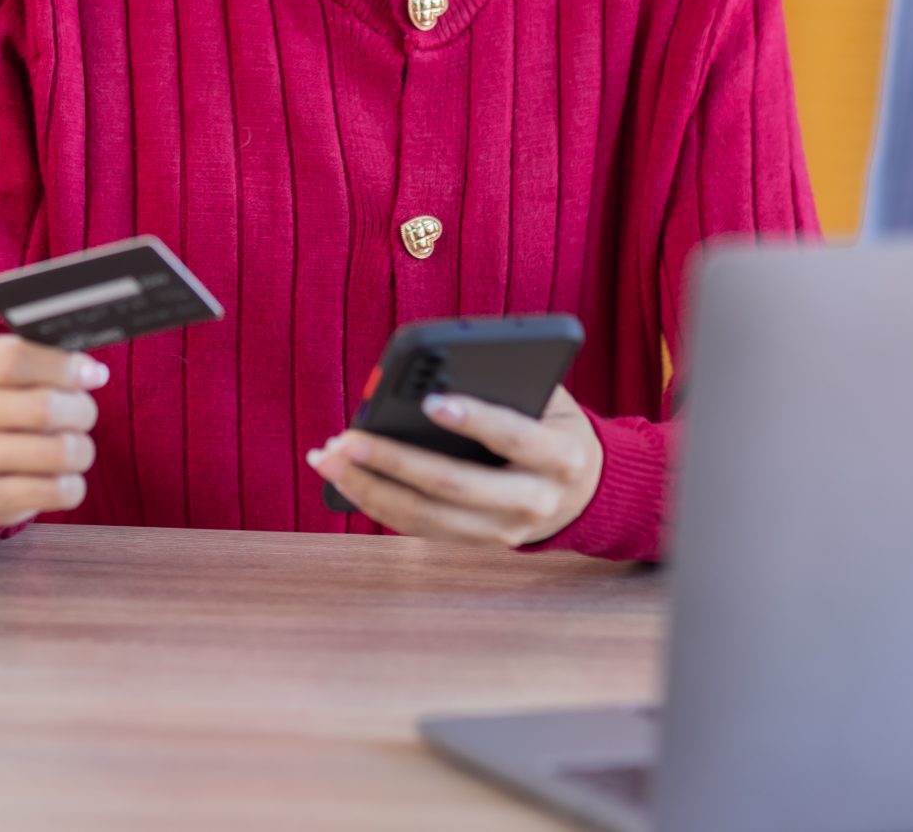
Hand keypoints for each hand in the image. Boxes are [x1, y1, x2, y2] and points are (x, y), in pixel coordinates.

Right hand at [0, 333, 107, 527]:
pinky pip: (54, 492)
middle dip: (81, 411)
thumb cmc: (11, 399)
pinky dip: (73, 485)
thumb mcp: (24, 367)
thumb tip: (92, 374)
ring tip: (75, 446)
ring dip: (81, 449)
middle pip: (42, 408)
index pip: (15, 359)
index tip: (92, 375)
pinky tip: (62, 477)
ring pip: (56, 453)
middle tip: (85, 414)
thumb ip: (57, 362)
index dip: (64, 368)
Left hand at [306, 386, 602, 547]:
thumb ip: (508, 384)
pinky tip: (342, 477)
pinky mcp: (477, 545)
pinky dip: (375, 503)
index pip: (514, 436)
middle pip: (456, 486)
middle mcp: (535, 501)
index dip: (474, 419)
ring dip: (368, 489)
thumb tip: (440, 368)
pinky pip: (418, 528)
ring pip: (427, 517)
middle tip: (346, 438)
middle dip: (394, 462)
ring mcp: (505, 531)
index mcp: (561, 456)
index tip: (429, 399)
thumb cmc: (552, 426)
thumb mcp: (549, 400)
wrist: (585, 492)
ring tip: (327, 458)